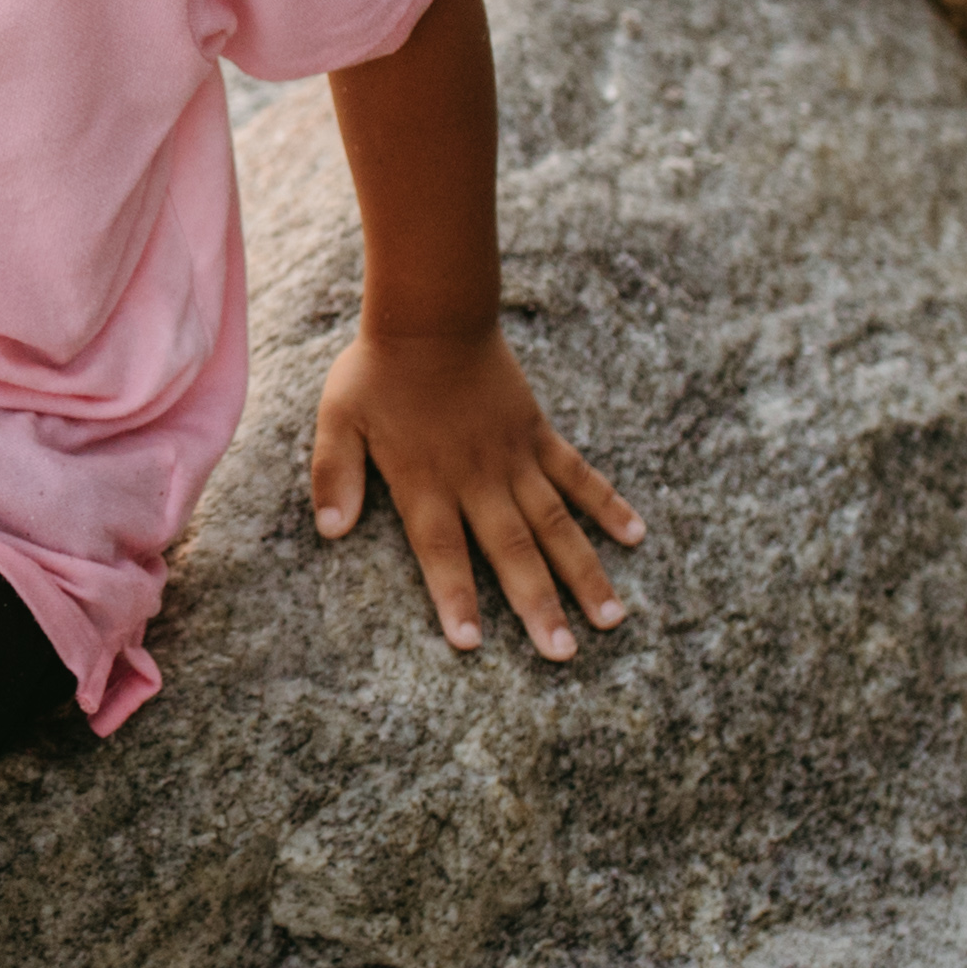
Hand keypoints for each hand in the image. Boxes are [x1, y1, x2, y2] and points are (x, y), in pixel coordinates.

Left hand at [308, 324, 643, 658]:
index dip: (455, 596)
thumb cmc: (378, 370)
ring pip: (555, 523)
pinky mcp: (537, 434)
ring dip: (584, 572)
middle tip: (564, 654)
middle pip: (511, 549)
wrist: (431, 313)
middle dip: (538, 604)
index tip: (471, 644)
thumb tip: (329, 530)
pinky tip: (637, 534)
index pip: (441, 551)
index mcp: (425, 481)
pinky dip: (607, 503)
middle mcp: (476, 478)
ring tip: (611, 618)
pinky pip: (578, 474)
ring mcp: (514, 457)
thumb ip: (334, 474)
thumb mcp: (338, 419)